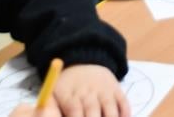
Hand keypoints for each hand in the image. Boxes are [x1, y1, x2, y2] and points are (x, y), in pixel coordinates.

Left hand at [8, 65, 129, 116]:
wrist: (85, 62)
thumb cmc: (67, 85)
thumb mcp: (54, 93)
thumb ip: (52, 108)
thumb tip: (48, 116)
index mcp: (70, 95)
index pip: (73, 110)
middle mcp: (88, 93)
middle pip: (92, 112)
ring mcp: (104, 91)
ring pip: (110, 109)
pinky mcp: (116, 90)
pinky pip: (123, 103)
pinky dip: (125, 113)